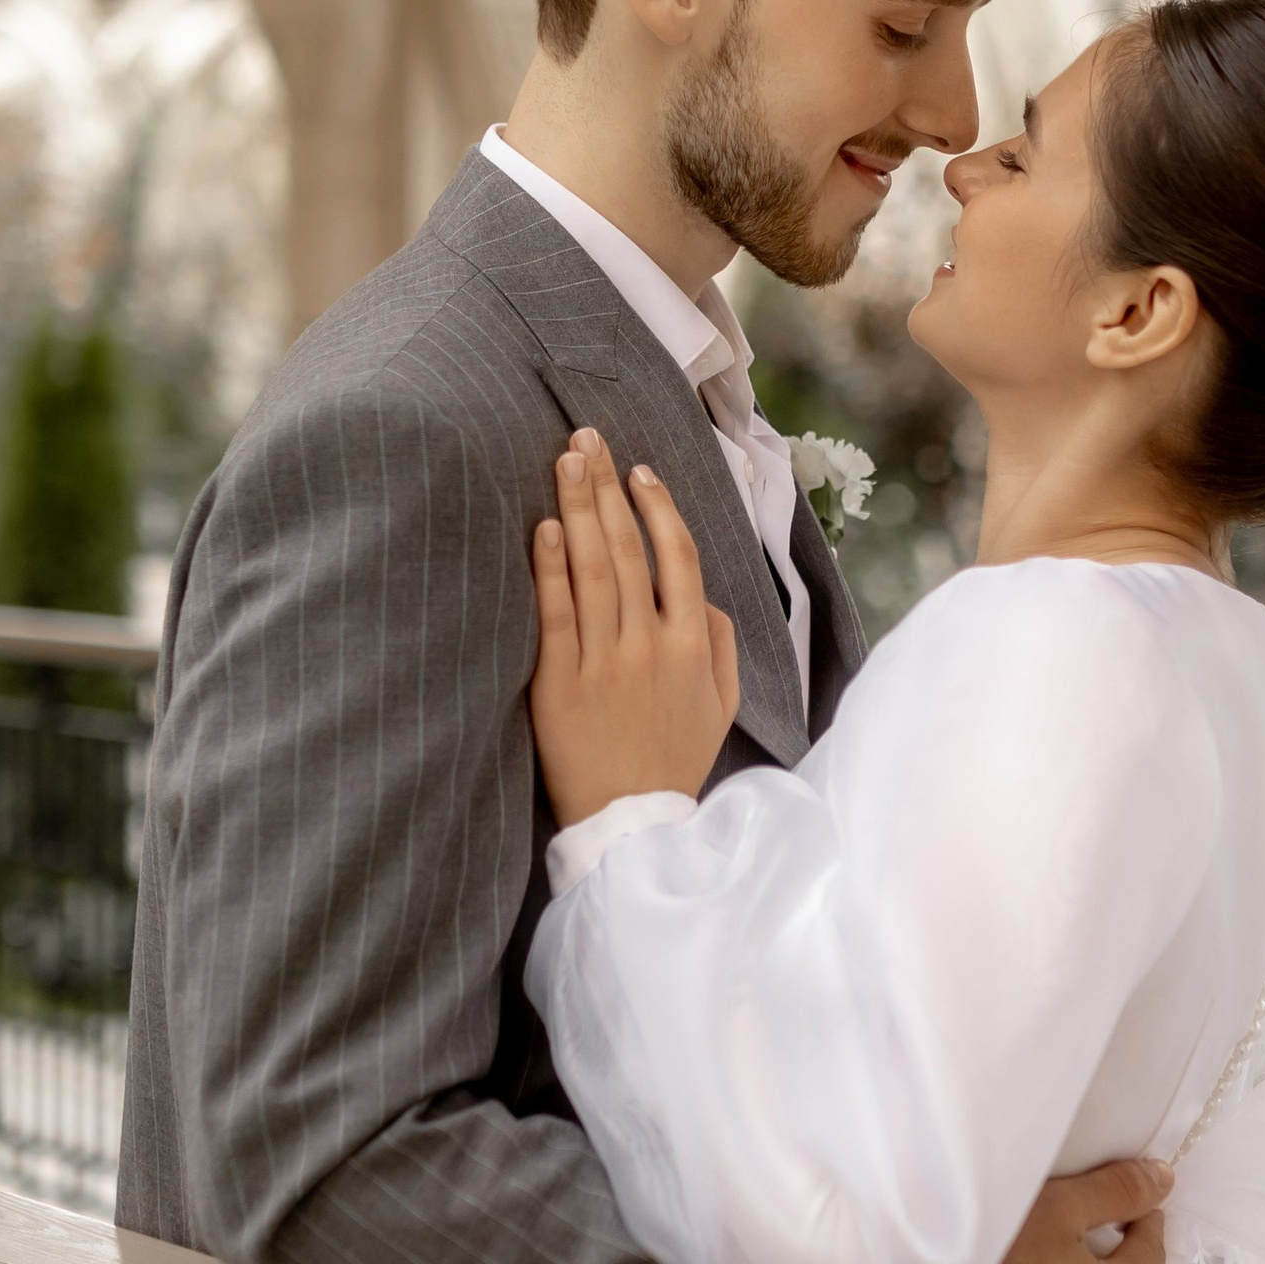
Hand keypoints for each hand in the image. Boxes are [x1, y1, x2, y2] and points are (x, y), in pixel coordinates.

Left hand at [530, 429, 739, 826]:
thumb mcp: (723, 703)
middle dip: (606, 487)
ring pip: (590, 571)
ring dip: (577, 509)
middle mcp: (649, 645)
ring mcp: (603, 663)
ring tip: (565, 463)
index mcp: (693, 644)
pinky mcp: (559, 685)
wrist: (631, 825)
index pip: (678, 556)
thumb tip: (703, 593)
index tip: (638, 470)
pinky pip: (554, 615)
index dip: (658, 506)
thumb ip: (720, 640)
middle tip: (586, 438)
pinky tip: (542, 527)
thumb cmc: (676, 760)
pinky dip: (548, 568)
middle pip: (627, 549)